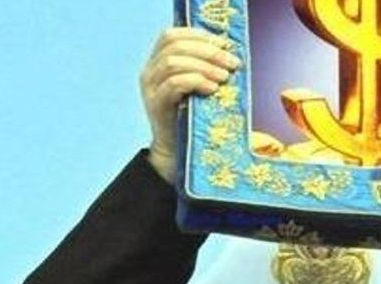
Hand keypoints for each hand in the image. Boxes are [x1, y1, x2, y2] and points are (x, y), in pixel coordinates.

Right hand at [140, 27, 241, 182]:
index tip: (223, 43)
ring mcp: (150, 88)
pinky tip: (213, 89)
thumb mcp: (198, 88)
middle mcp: (150, 72)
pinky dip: (196, 81)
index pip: (171, 35)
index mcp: (157, 63)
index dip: (197, 35)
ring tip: (224, 77)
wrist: (178, 152)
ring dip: (204, 66)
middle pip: (175, 46)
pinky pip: (173, 83)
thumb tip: (228, 52)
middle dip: (207, 51)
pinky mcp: (155, 104)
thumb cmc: (193, 118)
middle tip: (231, 62)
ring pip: (173, 62)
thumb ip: (203, 69)